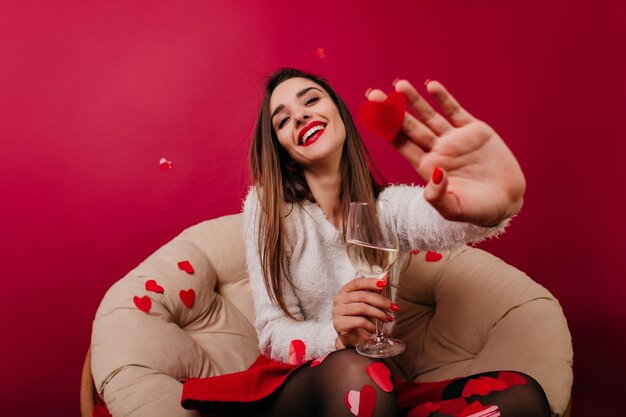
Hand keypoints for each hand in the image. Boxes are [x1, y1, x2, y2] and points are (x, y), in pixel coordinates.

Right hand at [332, 277, 394, 348]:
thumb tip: (385, 277)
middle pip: (362, 296)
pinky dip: (371, 325)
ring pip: (362, 308)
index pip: (357, 283)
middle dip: (380, 301)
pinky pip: (359, 321)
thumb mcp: (369, 303)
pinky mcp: (339, 324)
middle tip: (392, 307)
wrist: (353, 339)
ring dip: (378, 313)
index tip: (384, 284)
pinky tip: (375, 328)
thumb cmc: (360, 319)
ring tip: (387, 318)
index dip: (371, 282)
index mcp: (344, 291)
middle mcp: (339, 299)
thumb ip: (375, 291)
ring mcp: (337, 311)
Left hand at [366, 80, 525, 226]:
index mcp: (427, 167)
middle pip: (409, 127)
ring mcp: (454, 139)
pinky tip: (431, 86)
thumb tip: (434, 175)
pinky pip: (455, 111)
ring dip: (414, 101)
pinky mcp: (474, 131)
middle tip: (374, 95)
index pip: (402, 145)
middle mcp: (437, 150)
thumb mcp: (455, 209)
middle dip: (392, 111)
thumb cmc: (478, 210)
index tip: (371, 115)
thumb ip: (438, 196)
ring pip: (429, 116)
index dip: (386, 130)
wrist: (507, 201)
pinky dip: (444, 99)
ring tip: (399, 85)